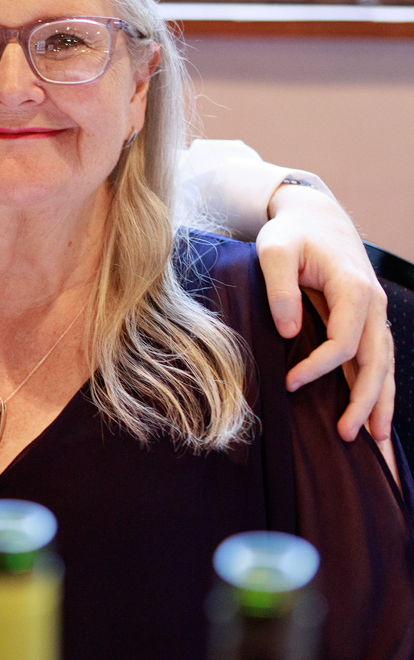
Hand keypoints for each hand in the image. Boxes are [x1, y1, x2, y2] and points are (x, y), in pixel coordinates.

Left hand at [257, 184, 393, 442]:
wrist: (315, 216)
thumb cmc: (291, 233)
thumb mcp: (274, 249)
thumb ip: (280, 287)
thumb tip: (288, 330)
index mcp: (353, 288)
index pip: (345, 340)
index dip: (320, 366)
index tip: (291, 383)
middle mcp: (372, 304)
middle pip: (375, 362)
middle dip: (364, 401)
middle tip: (346, 435)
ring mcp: (374, 314)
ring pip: (385, 366)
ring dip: (380, 403)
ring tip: (375, 443)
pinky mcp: (367, 320)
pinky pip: (379, 360)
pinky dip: (379, 390)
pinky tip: (375, 418)